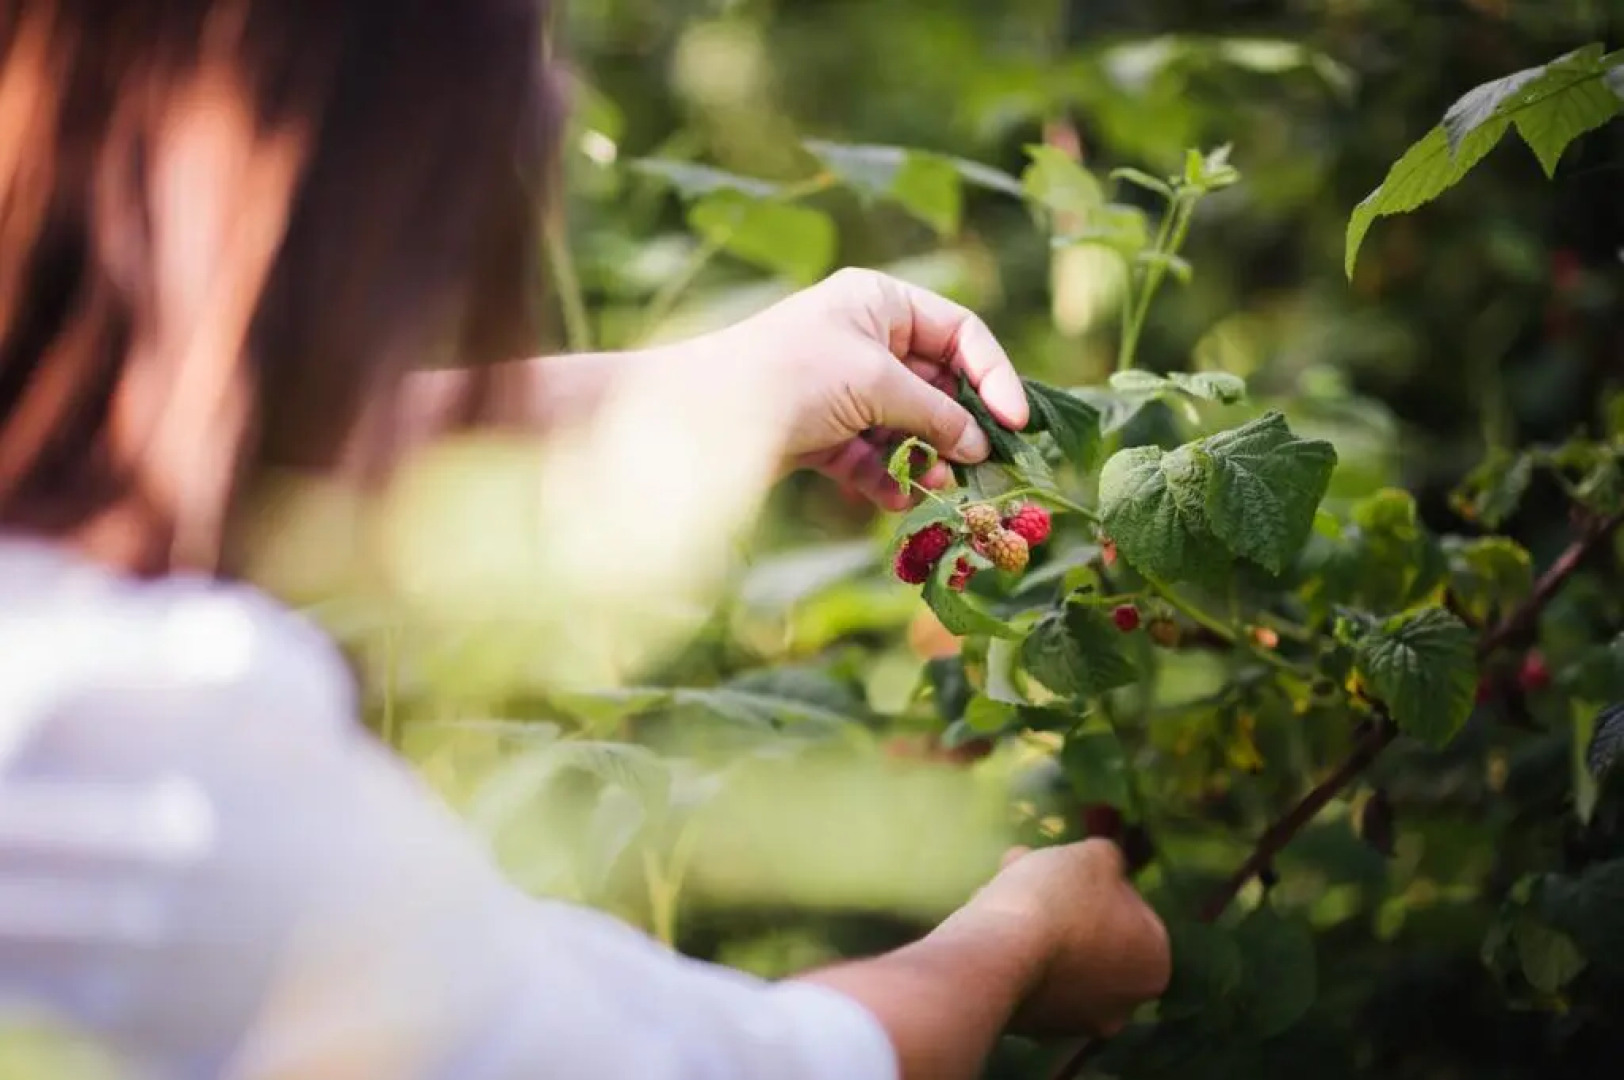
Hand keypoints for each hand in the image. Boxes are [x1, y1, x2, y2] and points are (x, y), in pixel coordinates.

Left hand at [704, 267, 1029, 509]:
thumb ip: (935, 413)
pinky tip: (898, 500)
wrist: (699, 418)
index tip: (1016, 423)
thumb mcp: (876, 383)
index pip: (961, 333)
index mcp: (880, 302)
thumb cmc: (790, 375)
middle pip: (938, 384)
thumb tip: (979, 444)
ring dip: (927, 457)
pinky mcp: (824, 433)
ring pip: (908, 426)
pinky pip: (873, 456)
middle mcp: (865, 339)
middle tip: (986, 467)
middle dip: (961, 427)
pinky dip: (888, 478)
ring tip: (938, 486)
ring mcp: (844, 388)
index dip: (994, 376)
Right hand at [957, 841, 1170, 1036]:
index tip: (1069, 868)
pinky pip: (1029, 979)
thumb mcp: (1095, 854)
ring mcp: (1078, 1023)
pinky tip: (992, 926)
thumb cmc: (1061, 899)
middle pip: (1095, 938)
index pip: (1134, 912)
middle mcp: (1126, 1004)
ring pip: (1060, 959)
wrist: (999, 952)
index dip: (1100, 883)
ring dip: (1038, 928)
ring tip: (1001, 892)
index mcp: (1156, 963)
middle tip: (1032, 873)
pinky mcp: (1034, 1029)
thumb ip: (1111, 858)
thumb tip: (1107, 865)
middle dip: (1065, 906)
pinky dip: (1016, 954)